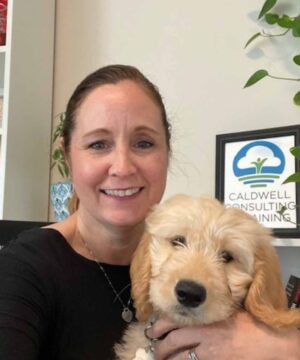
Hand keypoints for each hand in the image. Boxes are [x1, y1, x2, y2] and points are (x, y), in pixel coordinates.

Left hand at [148, 311, 299, 359]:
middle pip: (173, 340)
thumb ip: (208, 313)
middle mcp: (202, 335)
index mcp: (203, 319)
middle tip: (153, 348)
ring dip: (167, 359)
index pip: (174, 321)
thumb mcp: (225, 311)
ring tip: (160, 359)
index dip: (159, 326)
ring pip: (180, 357)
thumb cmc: (248, 322)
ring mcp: (208, 352)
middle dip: (159, 346)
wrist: (265, 339)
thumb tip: (194, 312)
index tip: (153, 328)